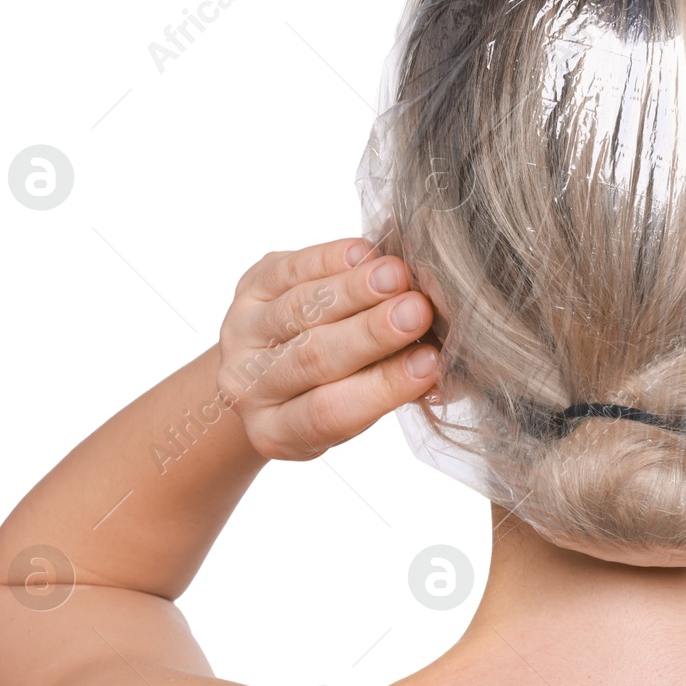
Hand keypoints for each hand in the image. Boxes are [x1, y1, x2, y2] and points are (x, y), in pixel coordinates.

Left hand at [216, 238, 437, 460]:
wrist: (272, 367)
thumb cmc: (331, 392)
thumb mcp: (357, 411)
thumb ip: (392, 389)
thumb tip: (445, 365)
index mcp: (278, 431)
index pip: (331, 412)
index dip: (382, 387)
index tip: (430, 364)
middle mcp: (250, 385)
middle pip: (313, 357)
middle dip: (370, 332)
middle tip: (418, 312)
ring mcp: (240, 333)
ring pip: (299, 309)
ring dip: (353, 290)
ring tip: (398, 276)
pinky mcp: (247, 287)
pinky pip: (285, 270)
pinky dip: (328, 260)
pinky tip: (365, 254)